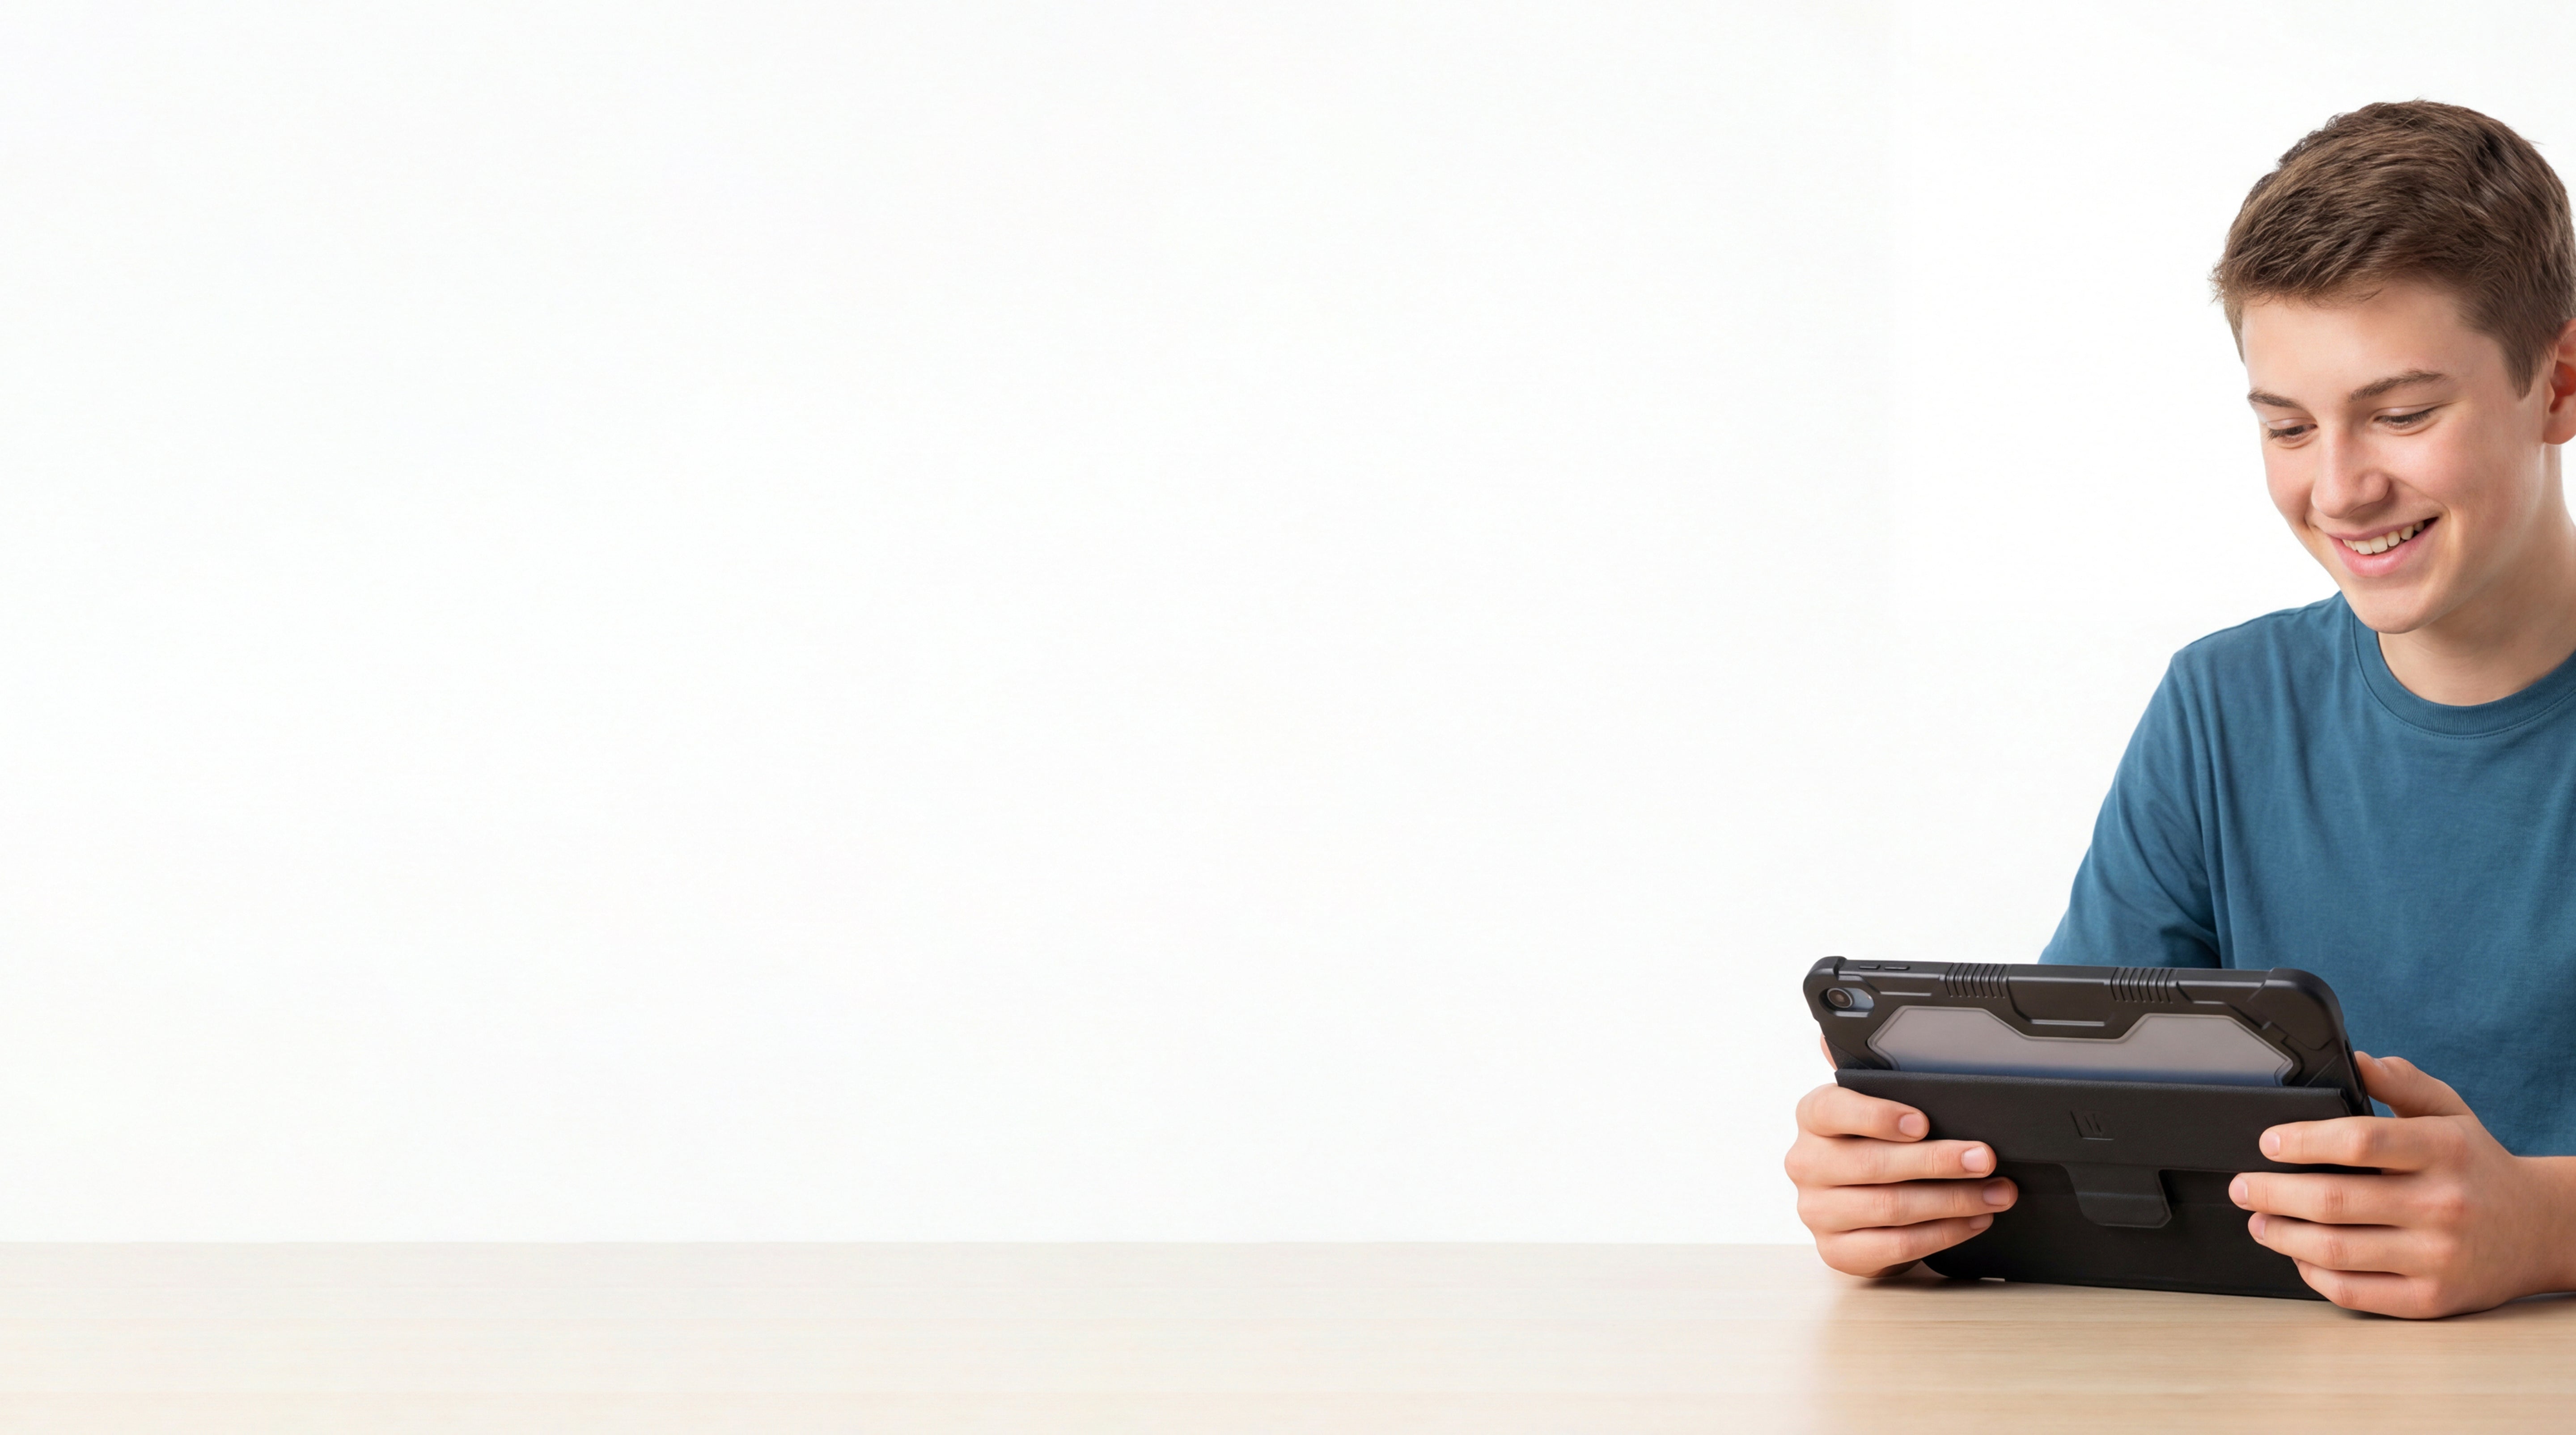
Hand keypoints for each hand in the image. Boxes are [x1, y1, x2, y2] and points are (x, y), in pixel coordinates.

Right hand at [1786, 1041, 2018, 1277]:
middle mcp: (1806, 1164)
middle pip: (1874, 1165)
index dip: (1878, 1116)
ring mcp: (1817, 1211)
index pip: (1833, 1110)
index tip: (1922, 1121)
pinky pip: (1896, 1246)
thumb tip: (1834, 1037)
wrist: (1855, 1209)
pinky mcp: (1836, 1251)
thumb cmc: (1871, 1145)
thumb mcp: (1870, 1105)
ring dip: (1953, 1201)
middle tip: (1985, 1158)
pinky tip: (1973, 1220)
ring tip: (1995, 1192)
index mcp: (1812, 1119)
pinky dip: (1942, 1234)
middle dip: (1939, 1161)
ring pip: (1890, 1208)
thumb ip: (1864, 1072)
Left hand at [2234, 1052, 2575, 1316]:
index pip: (2358, 1141)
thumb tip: (2355, 1059)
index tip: (2267, 1143)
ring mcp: (2438, 1257)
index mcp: (2445, 1150)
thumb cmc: (2479, 1167)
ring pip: (2336, 1250)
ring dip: (2282, 1235)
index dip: (2301, 1141)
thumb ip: (2402, 1084)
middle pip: (2334, 1201)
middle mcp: (2443, 1205)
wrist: (2540, 1229)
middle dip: (2272, 1193)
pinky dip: (2313, 1274)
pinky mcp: (2432, 1299)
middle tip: (2244, 1186)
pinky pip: (2355, 1292)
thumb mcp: (2451, 1113)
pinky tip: (2298, 1256)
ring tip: (2259, 1221)